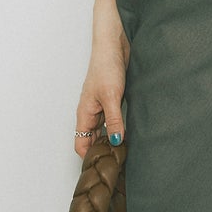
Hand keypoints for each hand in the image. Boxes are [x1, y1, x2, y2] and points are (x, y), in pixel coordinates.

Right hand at [77, 32, 127, 155]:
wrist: (114, 45)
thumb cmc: (106, 66)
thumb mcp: (111, 96)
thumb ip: (113, 120)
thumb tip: (115, 141)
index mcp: (84, 113)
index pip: (81, 144)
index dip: (90, 157)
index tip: (105, 166)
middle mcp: (91, 112)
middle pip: (92, 140)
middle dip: (102, 151)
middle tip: (119, 163)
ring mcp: (101, 106)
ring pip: (103, 131)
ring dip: (112, 140)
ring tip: (126, 151)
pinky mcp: (112, 100)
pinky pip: (112, 120)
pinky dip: (119, 128)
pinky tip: (130, 132)